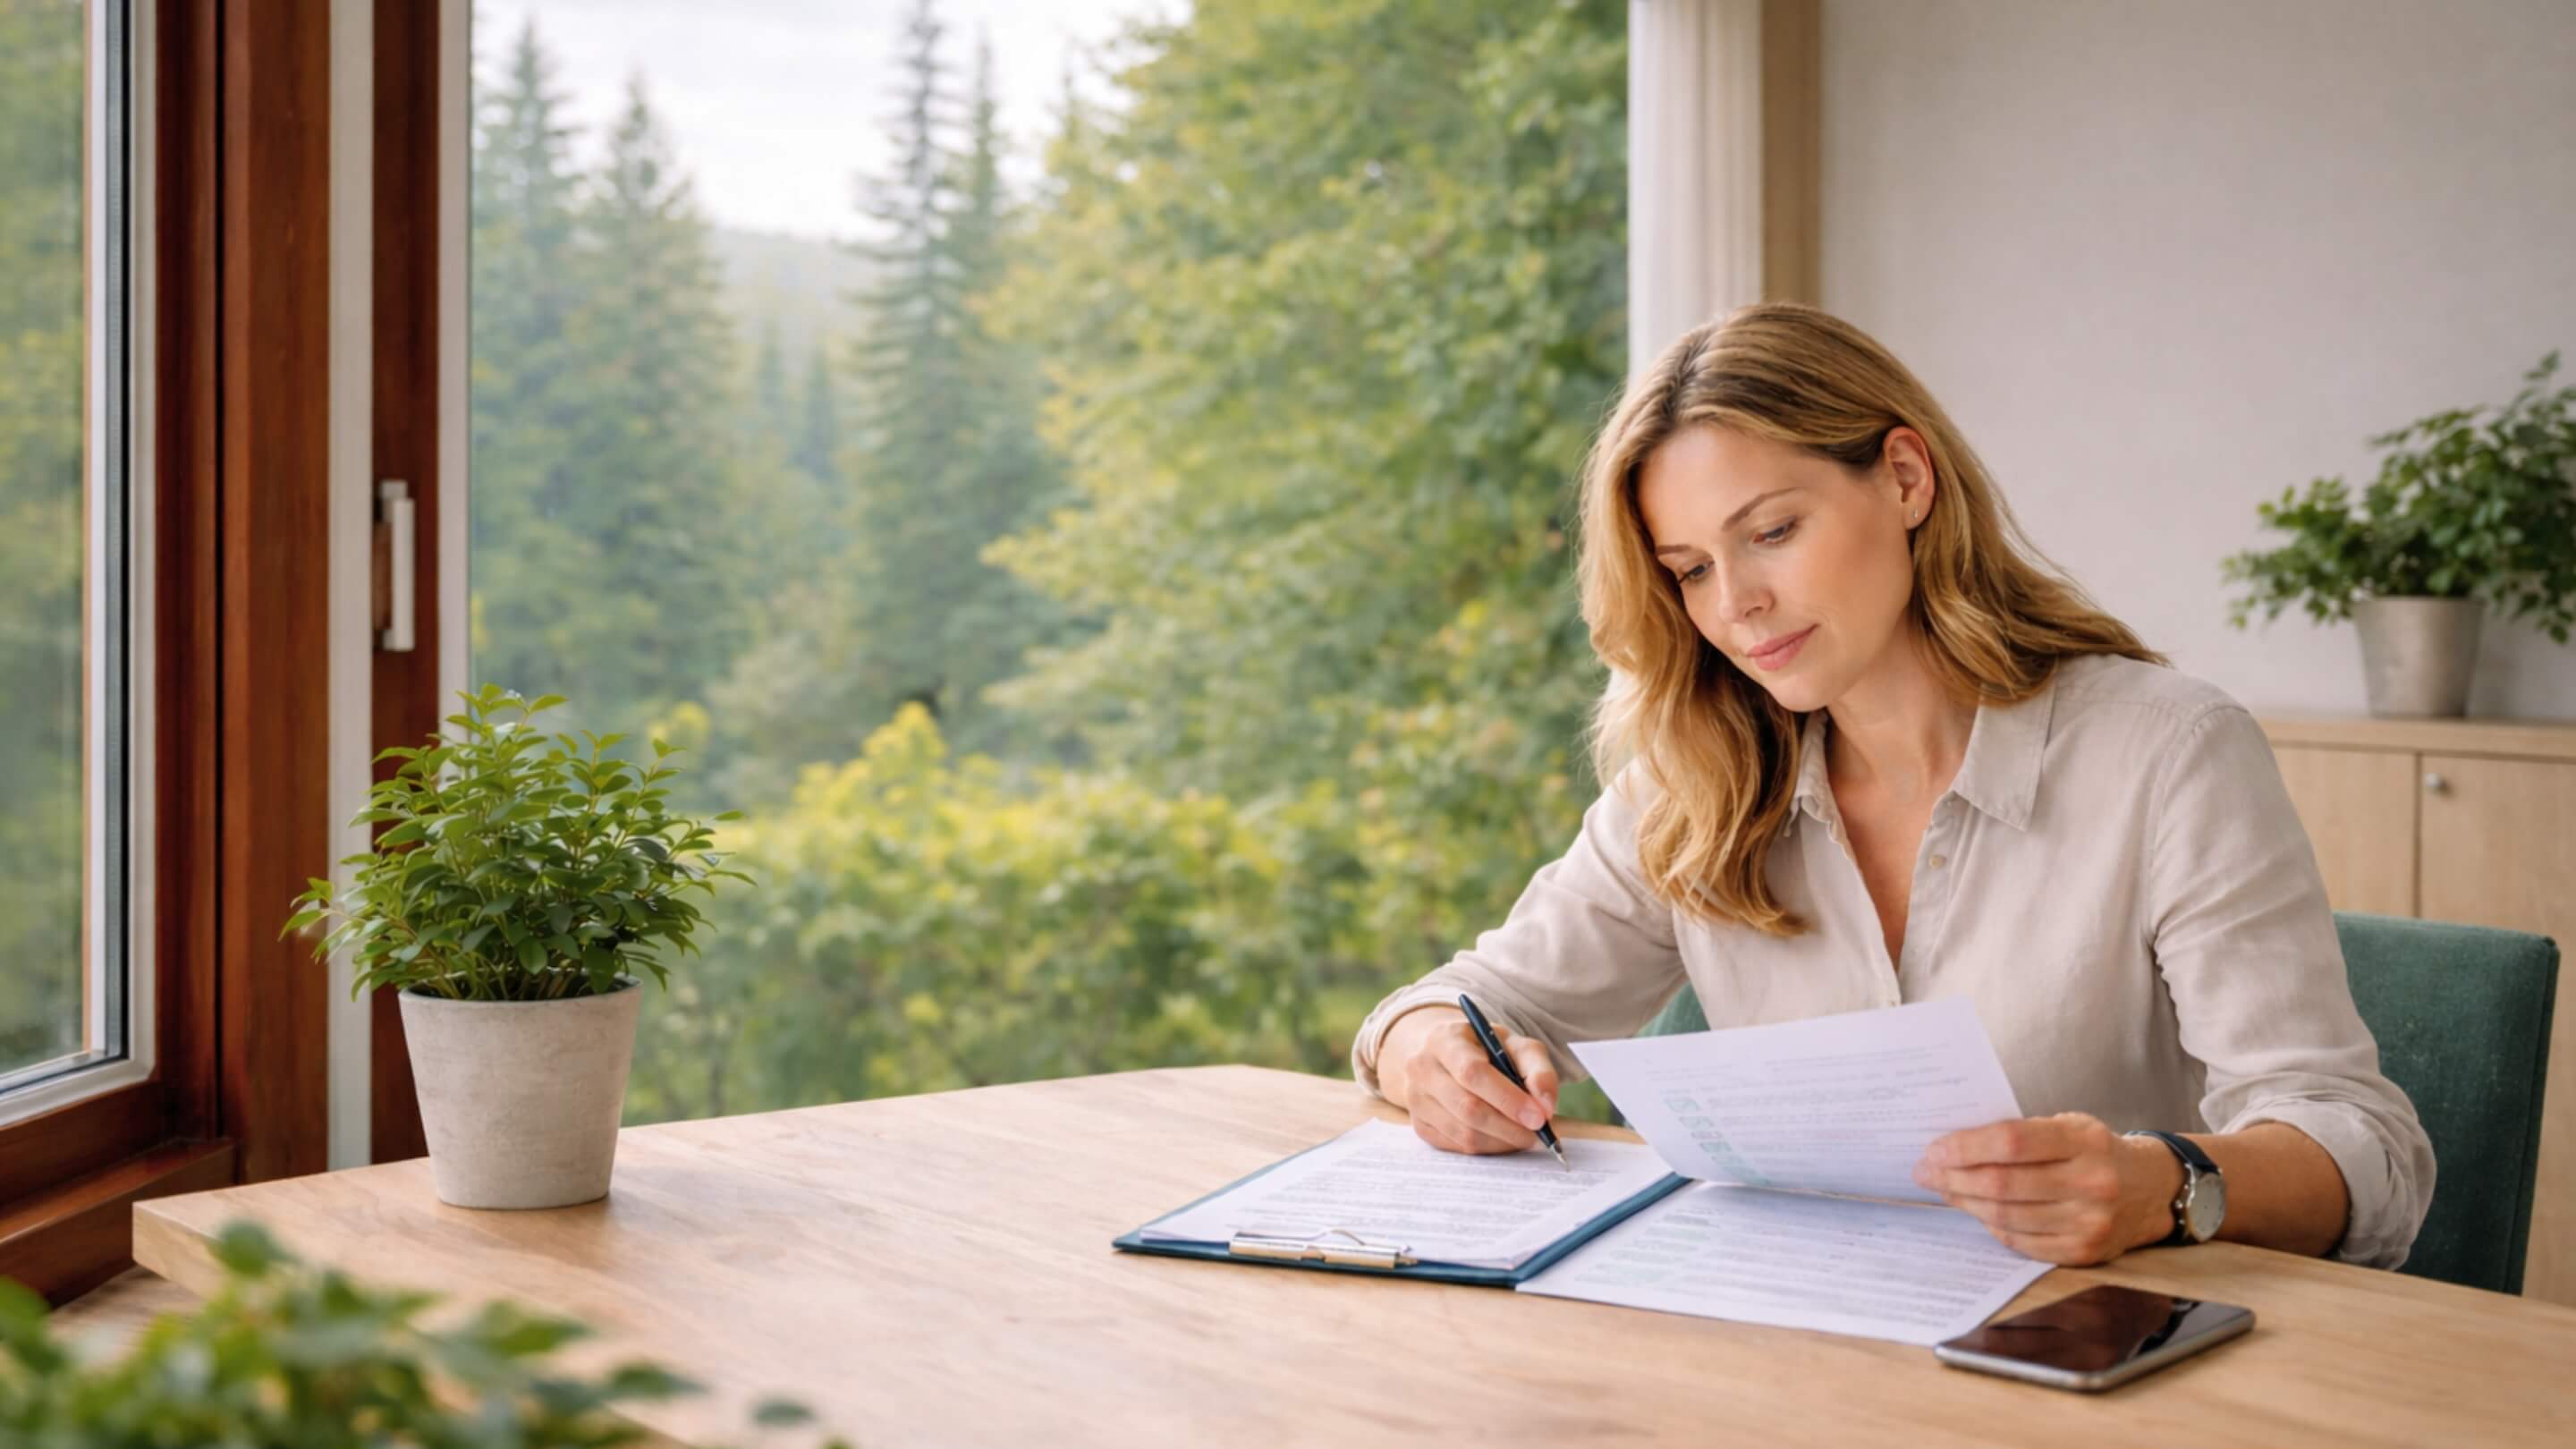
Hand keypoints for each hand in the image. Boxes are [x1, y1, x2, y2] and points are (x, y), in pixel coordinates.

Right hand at [1379, 1007, 1559, 1154]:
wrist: (1445, 1055)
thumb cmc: (1485, 1049)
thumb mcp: (1514, 1045)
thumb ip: (1537, 1070)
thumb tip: (1546, 1107)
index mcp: (1444, 1039)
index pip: (1473, 1072)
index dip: (1508, 1099)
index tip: (1538, 1117)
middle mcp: (1421, 1068)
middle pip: (1467, 1108)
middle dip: (1509, 1126)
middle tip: (1538, 1133)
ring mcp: (1415, 1099)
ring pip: (1463, 1133)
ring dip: (1501, 1141)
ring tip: (1523, 1134)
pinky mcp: (1419, 1124)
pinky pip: (1457, 1146)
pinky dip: (1487, 1147)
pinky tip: (1502, 1136)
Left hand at [1913, 1113, 2185, 1265]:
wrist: (2151, 1190)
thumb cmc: (2095, 1151)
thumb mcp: (2068, 1126)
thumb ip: (2021, 1133)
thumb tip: (1954, 1145)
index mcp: (2085, 1141)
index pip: (2012, 1141)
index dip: (1965, 1146)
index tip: (1933, 1148)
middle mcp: (2092, 1183)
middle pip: (2003, 1184)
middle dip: (1953, 1177)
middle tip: (1924, 1171)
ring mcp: (2089, 1223)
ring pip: (2006, 1216)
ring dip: (1965, 1202)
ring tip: (1943, 1189)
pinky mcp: (2083, 1253)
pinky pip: (2020, 1241)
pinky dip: (1991, 1225)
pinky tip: (1975, 1210)